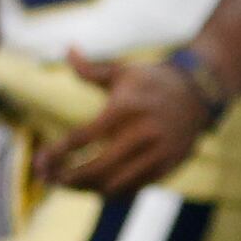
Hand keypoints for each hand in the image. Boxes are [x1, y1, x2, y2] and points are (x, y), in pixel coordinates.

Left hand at [44, 53, 214, 196]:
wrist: (200, 92)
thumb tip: (68, 48)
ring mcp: (155, 153)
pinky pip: (131, 190)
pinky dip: (108, 192)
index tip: (40, 158)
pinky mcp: (166, 166)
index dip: (55, 152)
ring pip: (111, 185)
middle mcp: (141, 134)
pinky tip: (95, 185)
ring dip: (84, 189)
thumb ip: (90, 69)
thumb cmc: (152, 82)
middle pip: (93, 169)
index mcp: (125, 109)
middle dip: (65, 178)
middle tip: (49, 178)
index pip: (81, 138)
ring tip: (69, 183)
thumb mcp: (122, 72)